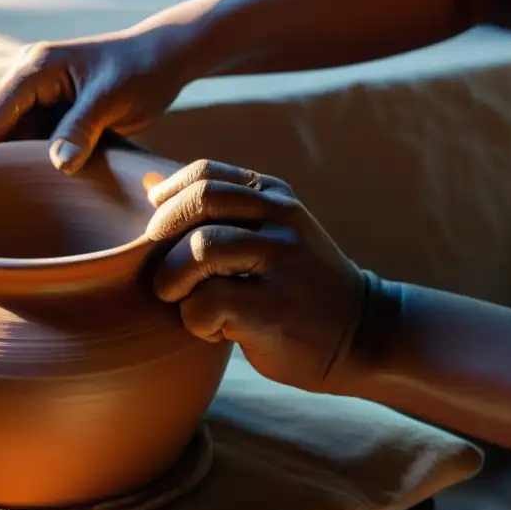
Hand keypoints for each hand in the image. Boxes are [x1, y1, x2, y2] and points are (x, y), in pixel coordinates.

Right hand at [0, 26, 193, 172]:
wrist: (162, 59)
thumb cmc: (141, 72)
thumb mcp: (112, 99)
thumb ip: (82, 128)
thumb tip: (59, 164)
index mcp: (35, 67)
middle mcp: (26, 76)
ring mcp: (35, 92)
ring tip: (3, 192)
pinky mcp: (48, 107)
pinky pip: (21, 133)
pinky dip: (19, 154)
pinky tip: (26, 182)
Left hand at [146, 160, 367, 392]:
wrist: (362, 334)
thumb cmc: (299, 284)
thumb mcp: (271, 233)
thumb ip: (217, 210)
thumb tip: (148, 185)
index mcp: (276, 197)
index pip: (205, 174)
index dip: (169, 200)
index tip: (158, 231)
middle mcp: (282, 220)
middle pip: (199, 202)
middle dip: (162, 236)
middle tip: (162, 272)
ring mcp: (283, 262)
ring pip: (200, 250)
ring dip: (174, 281)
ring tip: (185, 302)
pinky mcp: (275, 308)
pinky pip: (207, 303)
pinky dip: (196, 322)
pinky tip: (216, 330)